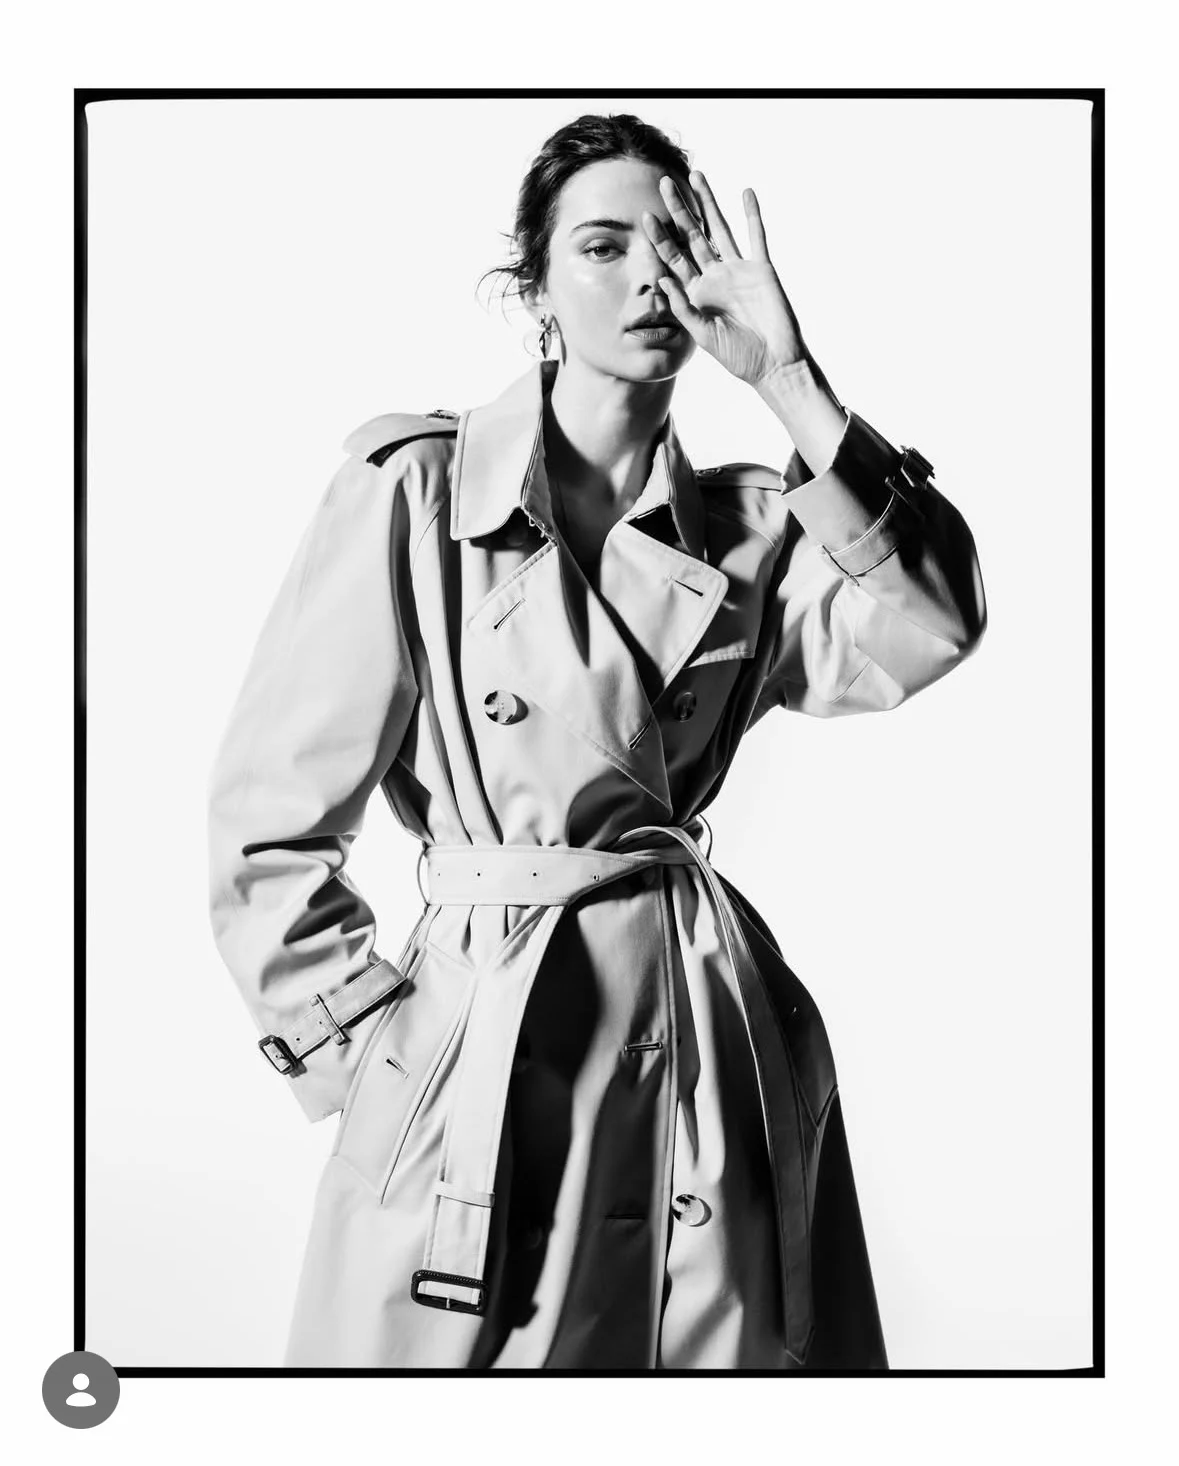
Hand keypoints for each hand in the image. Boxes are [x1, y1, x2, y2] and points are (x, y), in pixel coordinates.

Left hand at [642, 171, 808, 388]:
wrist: (773, 364)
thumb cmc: (738, 356)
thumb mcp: (703, 335)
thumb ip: (683, 308)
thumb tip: (663, 280)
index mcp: (697, 292)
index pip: (673, 259)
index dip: (660, 238)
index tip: (645, 216)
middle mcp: (715, 276)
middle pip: (692, 236)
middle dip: (678, 210)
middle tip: (664, 183)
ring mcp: (738, 270)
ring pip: (720, 228)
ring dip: (709, 203)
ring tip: (697, 176)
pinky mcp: (761, 269)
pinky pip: (756, 236)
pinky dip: (752, 215)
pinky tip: (745, 193)